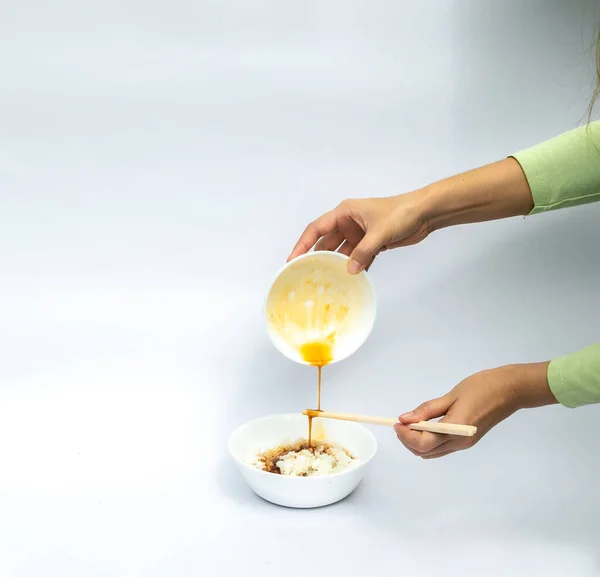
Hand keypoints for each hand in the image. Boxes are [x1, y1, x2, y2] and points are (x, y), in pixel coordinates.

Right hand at [287, 158, 533, 273]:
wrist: (425, 213)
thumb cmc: (401, 212)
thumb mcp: (379, 232)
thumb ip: (363, 252)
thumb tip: (350, 270)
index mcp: (345, 212)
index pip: (317, 228)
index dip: (303, 243)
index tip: (292, 259)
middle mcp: (349, 222)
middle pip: (327, 241)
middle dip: (317, 257)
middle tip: (304, 274)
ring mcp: (360, 233)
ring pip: (342, 251)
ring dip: (336, 264)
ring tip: (324, 281)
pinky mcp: (371, 243)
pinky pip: (357, 257)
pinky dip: (354, 267)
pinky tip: (349, 279)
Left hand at [394, 362, 556, 458]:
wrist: (509, 390)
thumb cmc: (481, 388)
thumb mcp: (451, 396)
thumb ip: (427, 409)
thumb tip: (405, 419)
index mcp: (455, 430)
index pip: (422, 443)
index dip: (405, 435)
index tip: (396, 422)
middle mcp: (459, 443)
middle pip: (424, 452)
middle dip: (407, 439)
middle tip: (401, 422)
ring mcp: (464, 444)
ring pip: (431, 453)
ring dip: (416, 442)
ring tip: (411, 422)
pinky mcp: (467, 441)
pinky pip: (440, 448)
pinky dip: (427, 441)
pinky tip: (425, 426)